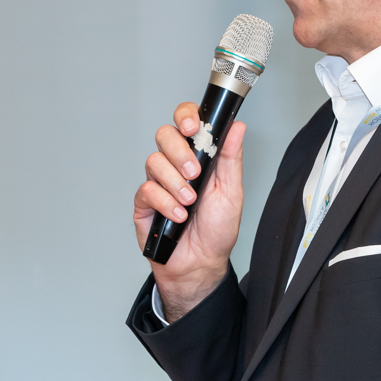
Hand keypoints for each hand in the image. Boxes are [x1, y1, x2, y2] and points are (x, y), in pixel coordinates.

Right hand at [133, 102, 245, 321]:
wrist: (201, 264)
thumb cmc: (217, 229)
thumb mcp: (231, 192)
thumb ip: (231, 158)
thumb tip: (236, 127)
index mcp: (198, 156)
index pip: (185, 122)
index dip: (185, 117)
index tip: (193, 128)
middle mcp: (175, 165)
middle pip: (164, 135)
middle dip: (179, 152)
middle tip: (194, 173)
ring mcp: (158, 182)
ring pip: (154, 161)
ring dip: (175, 183)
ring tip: (190, 202)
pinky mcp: (144, 202)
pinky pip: (146, 190)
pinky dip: (165, 202)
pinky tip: (178, 216)